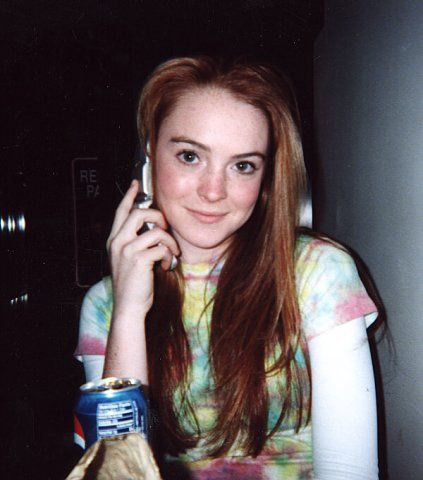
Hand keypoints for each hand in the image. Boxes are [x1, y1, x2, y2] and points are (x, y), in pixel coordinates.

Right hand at [107, 180, 179, 316]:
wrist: (129, 307)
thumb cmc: (133, 285)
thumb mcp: (129, 259)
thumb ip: (136, 242)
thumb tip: (155, 228)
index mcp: (114, 240)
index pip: (121, 211)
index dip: (129, 195)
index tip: (136, 183)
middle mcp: (117, 242)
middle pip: (139, 212)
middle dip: (158, 216)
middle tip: (165, 228)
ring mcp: (127, 250)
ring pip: (155, 230)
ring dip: (169, 241)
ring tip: (171, 252)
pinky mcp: (139, 259)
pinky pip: (162, 247)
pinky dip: (169, 255)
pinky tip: (166, 266)